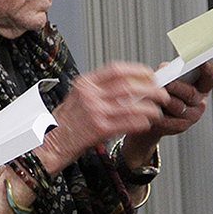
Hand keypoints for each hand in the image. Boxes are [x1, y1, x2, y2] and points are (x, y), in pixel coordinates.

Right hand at [38, 61, 171, 172]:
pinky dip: (141, 122)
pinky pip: (127, 122)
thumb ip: (99, 90)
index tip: (150, 75)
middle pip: (127, 85)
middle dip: (150, 88)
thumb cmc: (66, 123)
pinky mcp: (98, 129)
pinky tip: (147, 123)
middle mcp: (89, 94)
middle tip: (162, 93)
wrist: (50, 144)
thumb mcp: (78, 98)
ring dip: (150, 106)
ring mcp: (93, 111)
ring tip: (158, 109)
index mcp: (84, 83)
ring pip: (131, 104)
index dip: (137, 71)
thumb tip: (129, 86)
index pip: (116, 69)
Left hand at [121, 61, 212, 165]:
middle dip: (177, 87)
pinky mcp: (180, 127)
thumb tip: (165, 68)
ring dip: (164, 100)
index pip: (211, 78)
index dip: (209, 70)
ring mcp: (192, 116)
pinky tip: (150, 109)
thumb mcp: (169, 78)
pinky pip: (169, 120)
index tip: (202, 61)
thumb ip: (171, 71)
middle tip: (166, 81)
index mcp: (202, 87)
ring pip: (178, 107)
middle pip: (191, 94)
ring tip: (153, 94)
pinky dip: (158, 114)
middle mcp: (200, 102)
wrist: (152, 116)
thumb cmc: (164, 92)